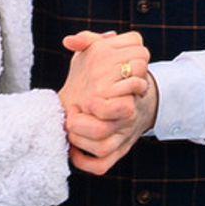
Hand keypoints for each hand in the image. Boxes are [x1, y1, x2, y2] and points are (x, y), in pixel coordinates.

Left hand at [60, 30, 155, 176]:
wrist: (136, 96)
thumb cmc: (115, 71)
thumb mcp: (105, 52)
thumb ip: (89, 41)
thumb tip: (69, 41)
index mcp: (129, 95)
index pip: (123, 108)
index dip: (100, 107)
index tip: (84, 99)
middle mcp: (127, 119)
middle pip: (105, 133)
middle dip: (84, 125)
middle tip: (71, 114)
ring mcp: (122, 137)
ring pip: (103, 150)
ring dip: (80, 142)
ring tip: (68, 128)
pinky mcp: (115, 150)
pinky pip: (102, 164)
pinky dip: (85, 162)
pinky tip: (73, 151)